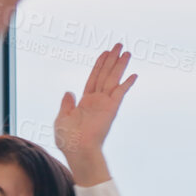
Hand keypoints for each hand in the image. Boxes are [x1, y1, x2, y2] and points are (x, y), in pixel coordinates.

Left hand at [53, 43, 137, 184]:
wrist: (77, 150)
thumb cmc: (68, 139)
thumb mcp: (62, 119)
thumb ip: (66, 104)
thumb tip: (69, 92)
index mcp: (85, 102)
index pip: (94, 78)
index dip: (100, 64)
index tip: (106, 53)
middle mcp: (97, 100)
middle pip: (106, 74)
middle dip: (112, 59)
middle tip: (119, 45)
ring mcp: (105, 104)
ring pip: (113, 79)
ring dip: (120, 65)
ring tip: (127, 52)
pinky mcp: (111, 109)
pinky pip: (120, 93)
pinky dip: (127, 84)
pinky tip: (133, 75)